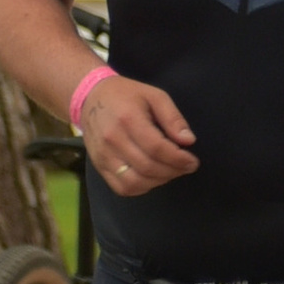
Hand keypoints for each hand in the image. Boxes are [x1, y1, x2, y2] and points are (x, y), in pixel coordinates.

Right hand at [79, 73, 198, 190]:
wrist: (91, 98)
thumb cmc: (126, 95)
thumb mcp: (154, 96)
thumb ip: (173, 118)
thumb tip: (188, 141)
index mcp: (128, 119)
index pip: (156, 148)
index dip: (178, 159)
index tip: (192, 161)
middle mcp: (113, 140)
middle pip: (147, 167)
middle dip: (173, 171)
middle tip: (185, 167)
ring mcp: (103, 156)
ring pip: (134, 182)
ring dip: (158, 181)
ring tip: (170, 171)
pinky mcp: (99, 166)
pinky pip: (122, 188)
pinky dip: (141, 188)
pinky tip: (152, 177)